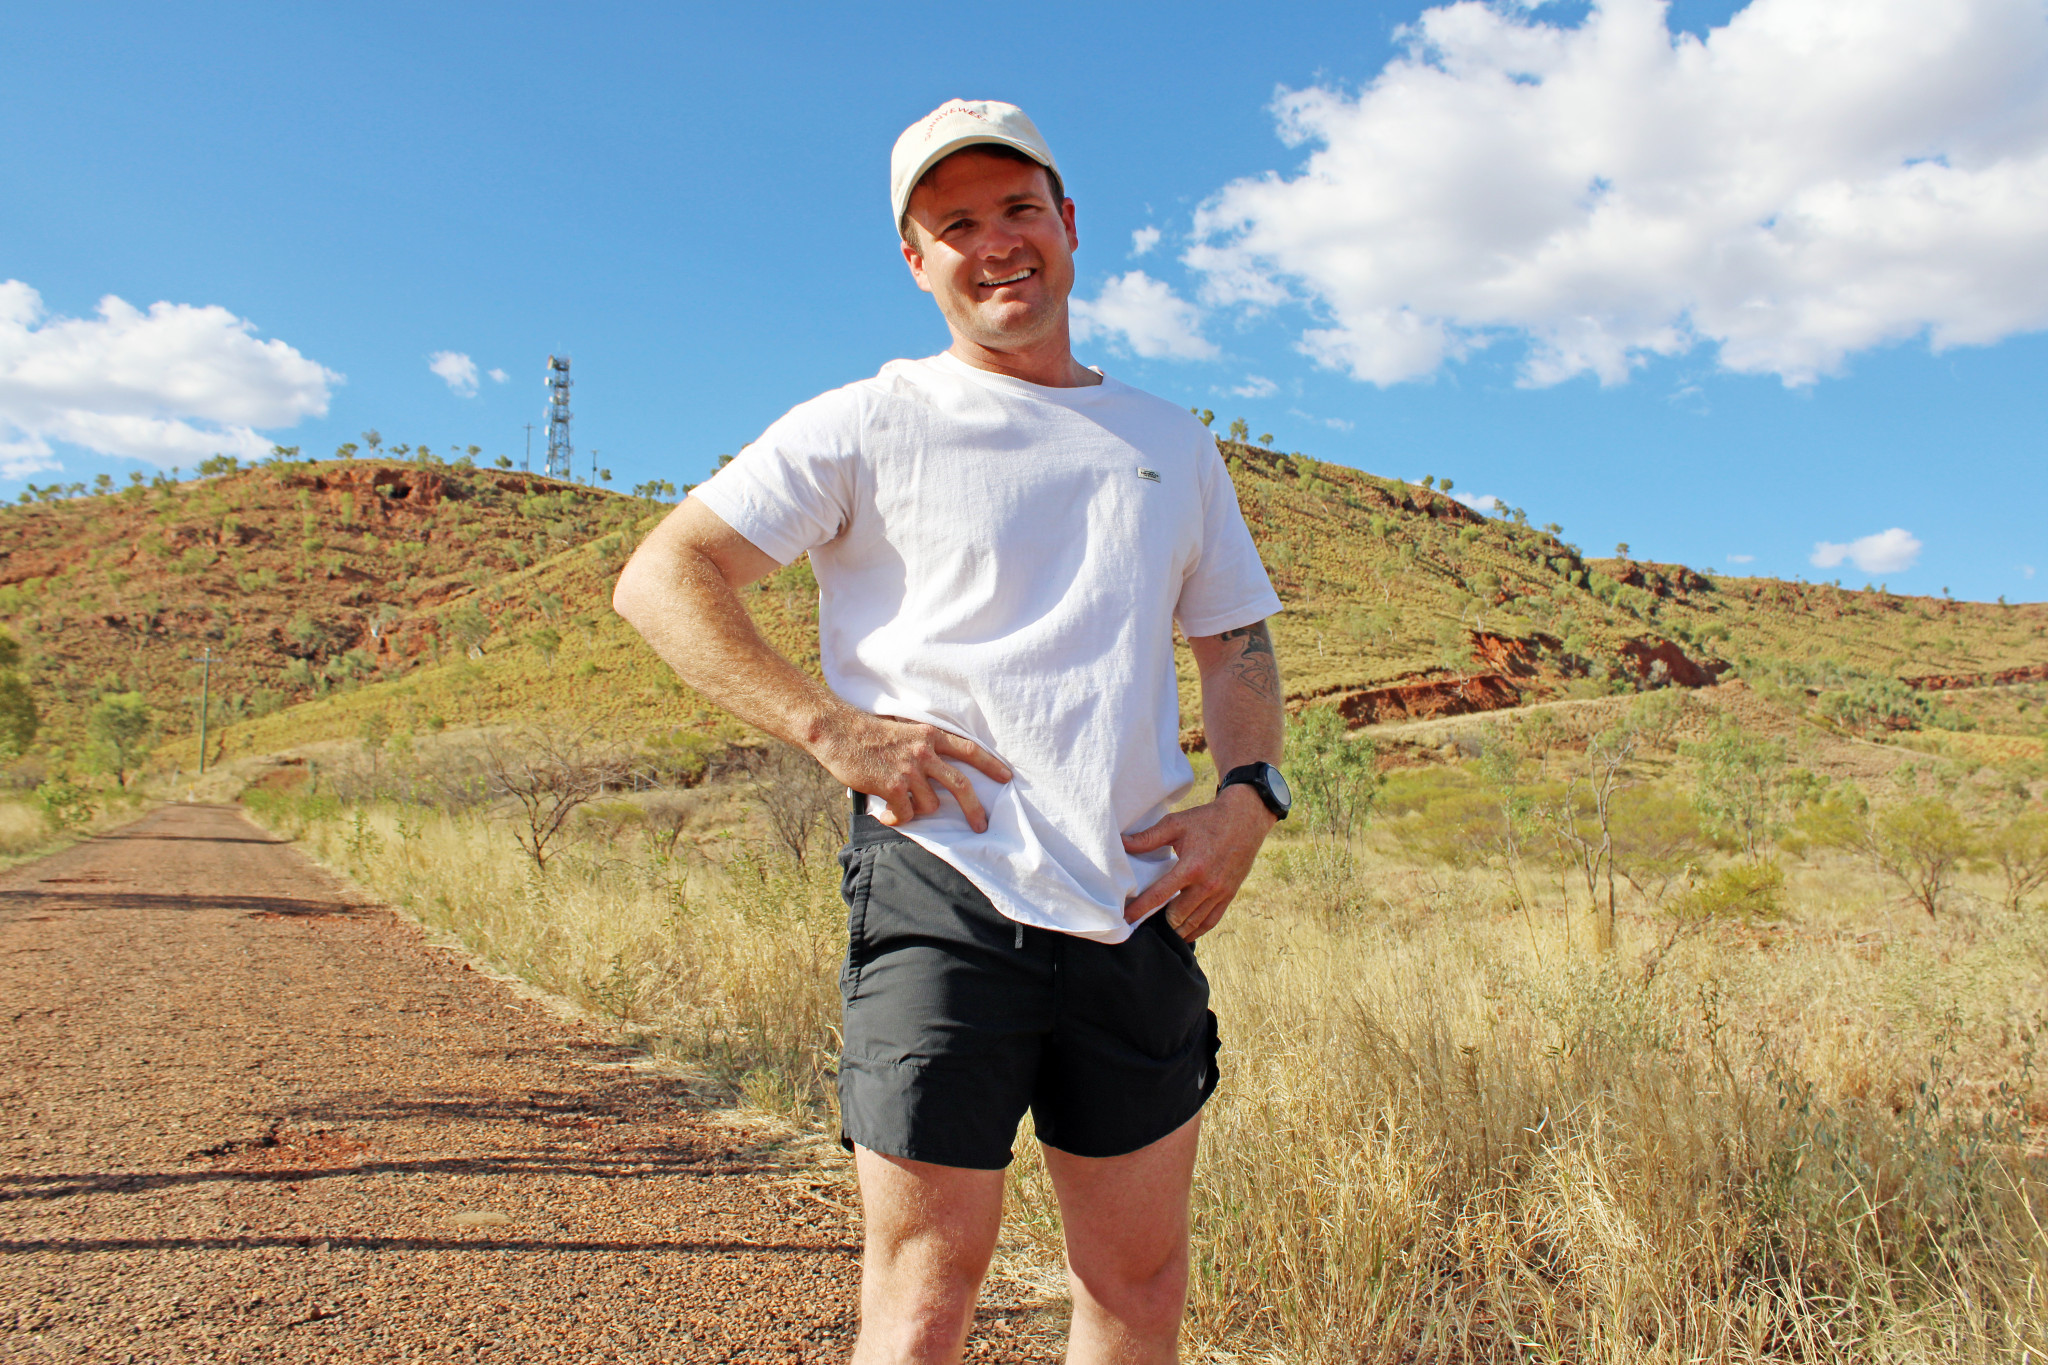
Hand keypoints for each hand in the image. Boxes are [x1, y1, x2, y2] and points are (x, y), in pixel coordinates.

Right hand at [812, 711, 1011, 832]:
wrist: (839, 733)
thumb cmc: (869, 733)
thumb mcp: (904, 731)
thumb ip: (922, 747)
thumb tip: (937, 772)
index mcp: (930, 736)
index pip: (969, 750)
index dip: (990, 765)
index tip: (1006, 777)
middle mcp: (924, 752)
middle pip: (961, 785)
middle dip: (974, 809)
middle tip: (981, 825)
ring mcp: (909, 770)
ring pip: (930, 804)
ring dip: (918, 809)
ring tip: (900, 804)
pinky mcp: (893, 787)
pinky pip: (908, 813)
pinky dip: (899, 818)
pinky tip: (887, 813)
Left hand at [1120, 784, 1275, 940]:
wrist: (1245, 819)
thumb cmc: (1207, 820)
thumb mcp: (1176, 824)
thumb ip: (1148, 837)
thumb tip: (1123, 843)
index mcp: (1191, 867)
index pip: (1159, 895)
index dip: (1140, 909)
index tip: (1126, 920)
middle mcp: (1206, 884)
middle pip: (1177, 915)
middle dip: (1158, 922)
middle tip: (1142, 926)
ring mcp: (1220, 892)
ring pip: (1194, 923)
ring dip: (1176, 930)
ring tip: (1160, 932)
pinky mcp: (1229, 895)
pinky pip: (1211, 921)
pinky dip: (1196, 931)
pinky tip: (1184, 934)